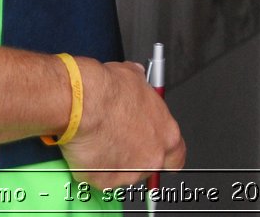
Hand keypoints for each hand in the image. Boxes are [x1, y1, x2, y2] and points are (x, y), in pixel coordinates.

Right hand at [59, 58, 184, 189]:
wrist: (84, 103)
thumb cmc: (108, 91)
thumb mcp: (135, 79)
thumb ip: (142, 88)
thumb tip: (137, 79)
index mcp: (166, 134)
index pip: (176, 155)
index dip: (163, 152)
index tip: (152, 147)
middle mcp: (152, 157)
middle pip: (148, 164)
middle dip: (134, 155)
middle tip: (117, 139)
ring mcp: (129, 173)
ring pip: (122, 173)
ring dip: (113, 161)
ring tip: (99, 138)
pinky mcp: (104, 180)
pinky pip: (99, 177)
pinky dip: (92, 167)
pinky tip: (87, 147)